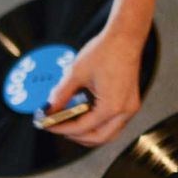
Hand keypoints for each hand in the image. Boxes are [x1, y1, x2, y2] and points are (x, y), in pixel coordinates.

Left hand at [41, 23, 145, 146]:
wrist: (125, 38)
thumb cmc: (105, 52)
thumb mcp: (76, 73)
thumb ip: (61, 94)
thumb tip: (49, 108)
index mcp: (111, 107)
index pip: (82, 128)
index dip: (61, 128)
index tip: (47, 124)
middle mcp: (124, 111)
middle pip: (98, 138)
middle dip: (75, 136)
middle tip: (57, 127)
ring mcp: (130, 108)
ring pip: (108, 134)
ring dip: (88, 133)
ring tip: (68, 124)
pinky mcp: (130, 103)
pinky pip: (114, 124)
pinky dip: (98, 125)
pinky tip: (83, 115)